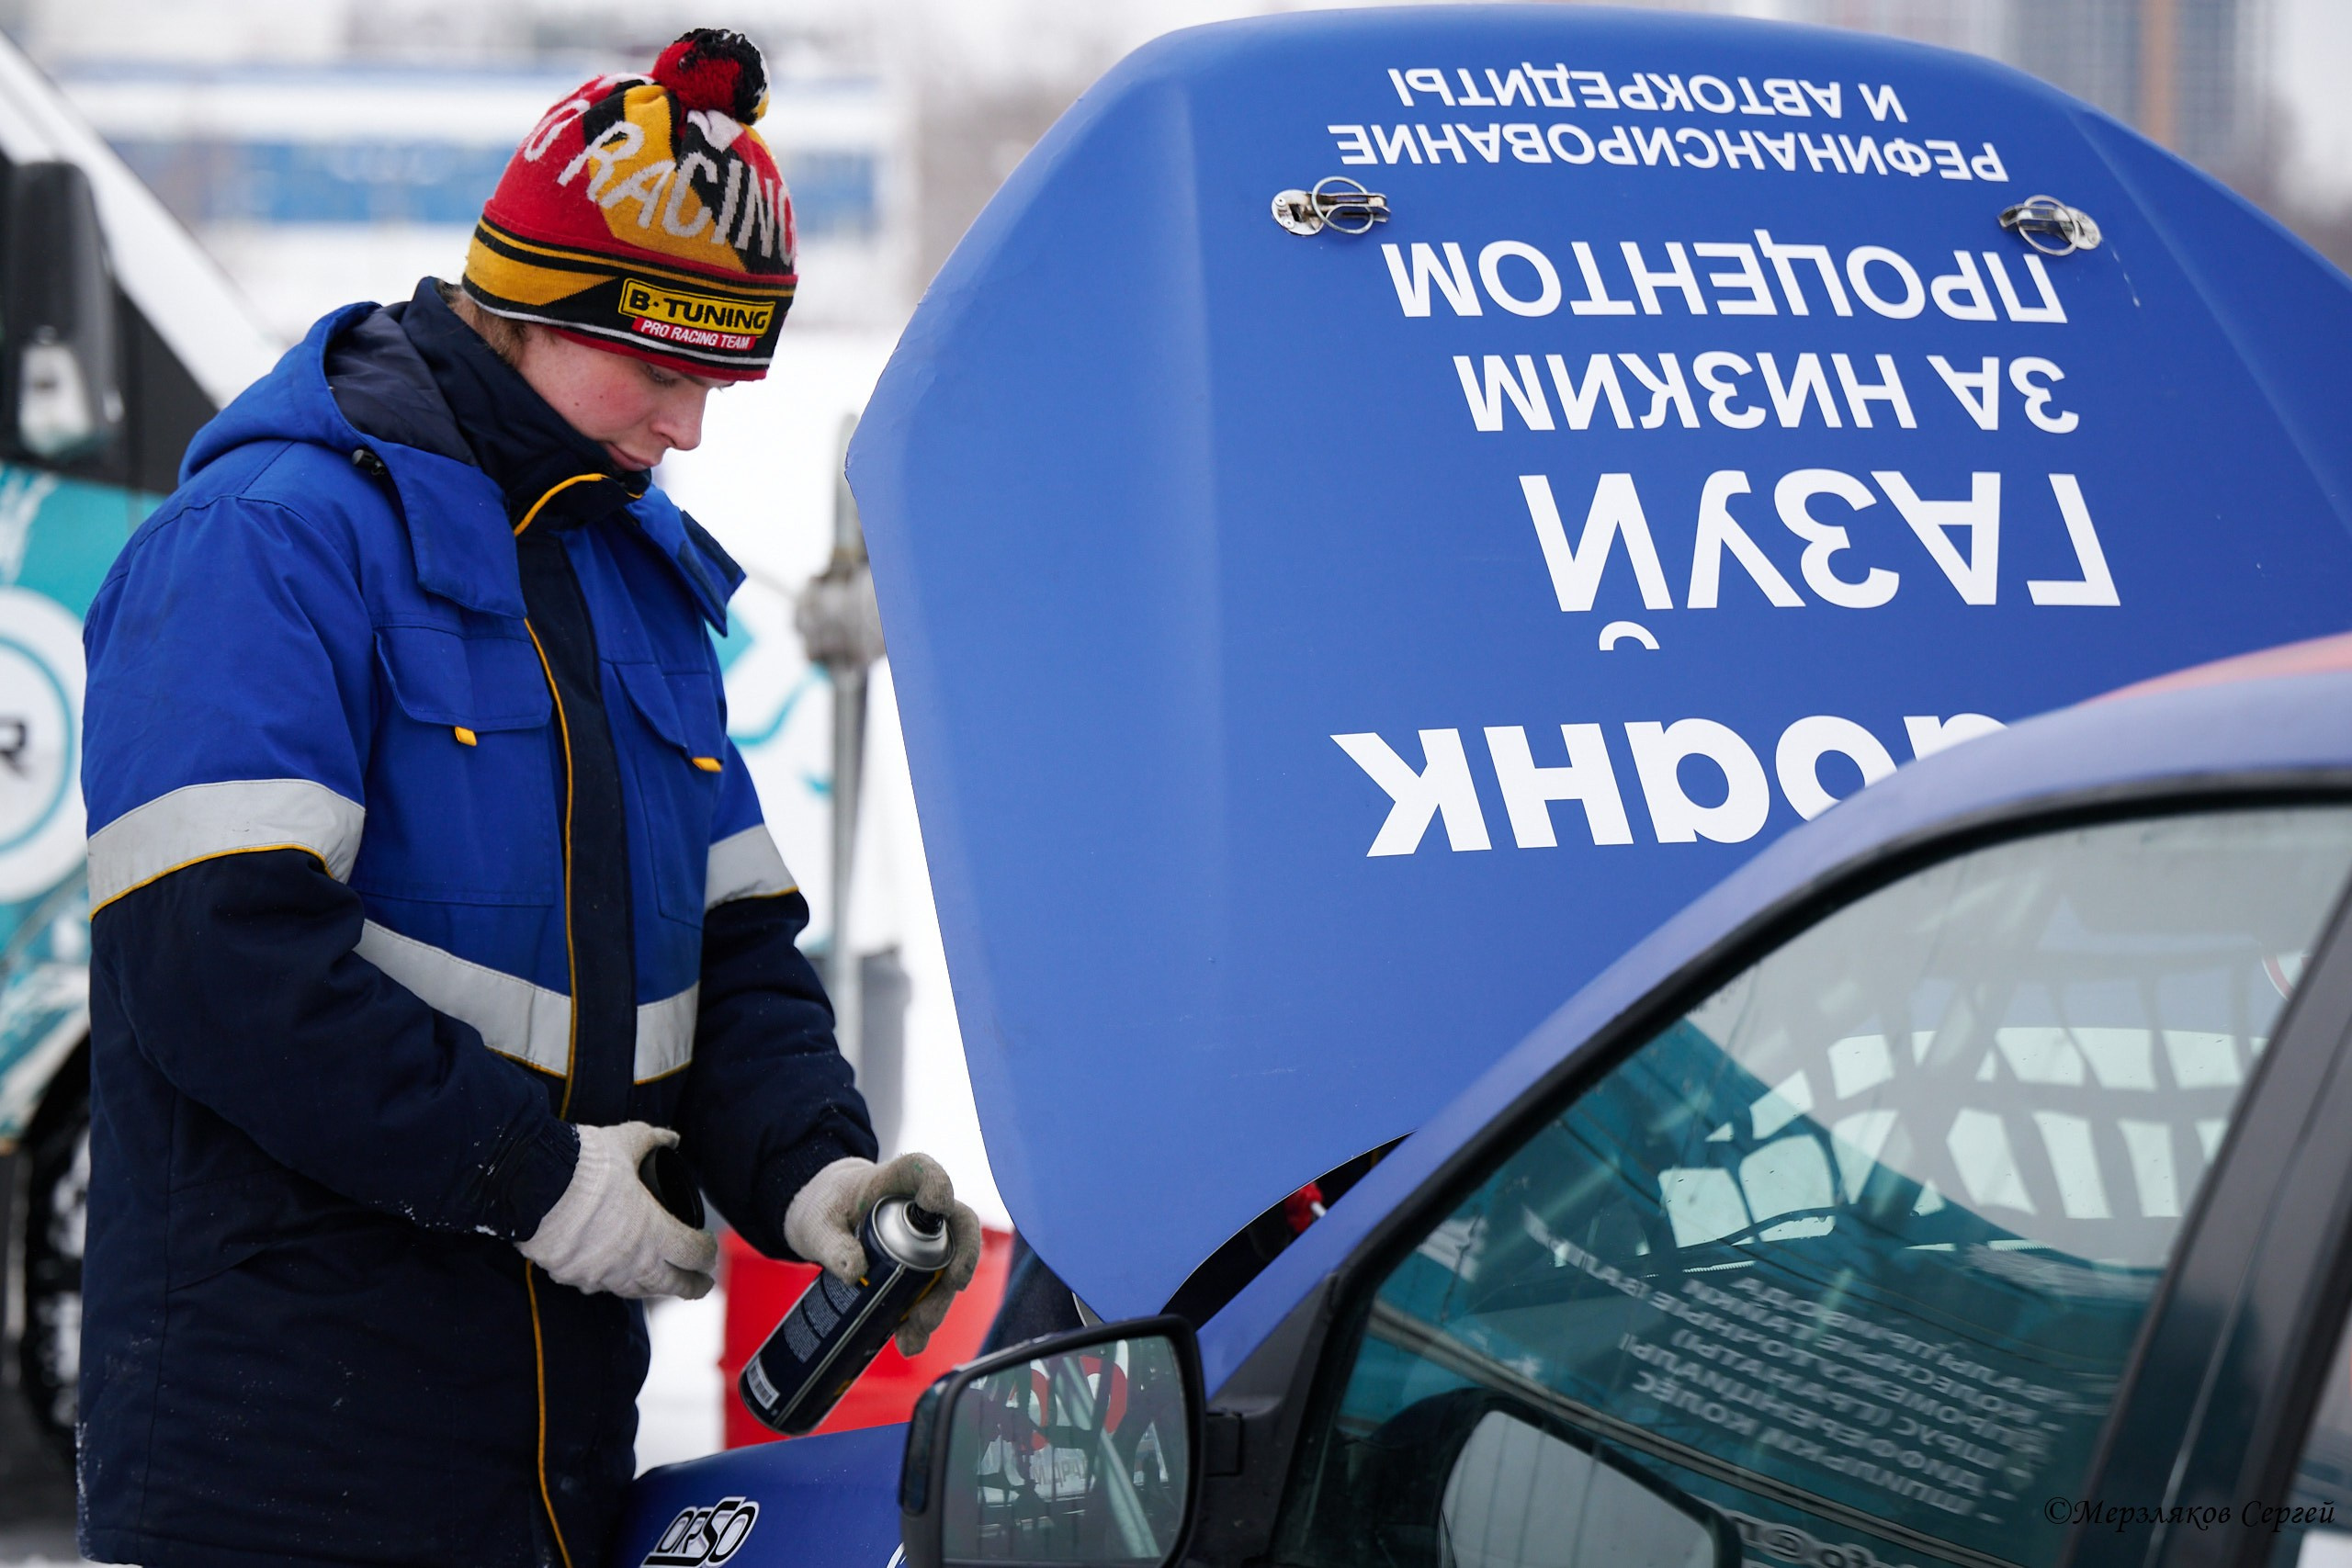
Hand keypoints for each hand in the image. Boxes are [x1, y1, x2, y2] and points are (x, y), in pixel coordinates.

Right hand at [517, 1123, 716, 1299]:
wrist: (532, 1182)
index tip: (708, 1247)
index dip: (707, 1253)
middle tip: (700, 1284)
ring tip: (661, 1282)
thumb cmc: (586, 1162)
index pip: (695, 1255)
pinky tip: (613, 1273)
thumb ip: (654, 1139)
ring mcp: (602, 1274)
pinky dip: (612, 1282)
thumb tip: (671, 1138)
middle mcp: (633, 1262)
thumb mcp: (628, 1141)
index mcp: (656, 1232)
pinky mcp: (572, 1276)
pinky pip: (599, 1286)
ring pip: (636, 1291)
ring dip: (653, 1287)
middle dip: (692, 1287)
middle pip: (674, 1286)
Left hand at [784, 1152, 983, 1354]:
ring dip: (938, 1303)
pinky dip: (921, 1320)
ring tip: (914, 1335)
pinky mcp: (919, 1266)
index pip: (923, 1170)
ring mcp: (924, 1238)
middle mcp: (920, 1209)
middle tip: (948, 1291)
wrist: (826, 1219)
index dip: (938, 1183)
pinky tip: (909, 1342)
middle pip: (956, 1226)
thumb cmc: (825, 1209)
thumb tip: (855, 1273)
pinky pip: (930, 1291)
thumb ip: (832, 1245)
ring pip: (948, 1267)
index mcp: (893, 1182)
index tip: (937, 1206)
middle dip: (958, 1263)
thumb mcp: (818, 1226)